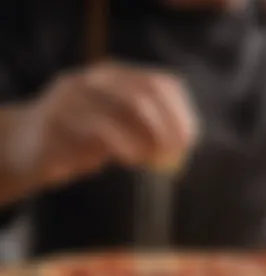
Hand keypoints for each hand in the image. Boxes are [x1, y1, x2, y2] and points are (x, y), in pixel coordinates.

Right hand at [5, 62, 197, 189]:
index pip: (161, 84)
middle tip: (177, 155)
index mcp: (115, 76)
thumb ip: (146, 131)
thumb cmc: (82, 140)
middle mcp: (95, 79)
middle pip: (145, 95)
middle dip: (168, 128)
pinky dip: (124, 147)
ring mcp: (73, 96)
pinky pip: (99, 132)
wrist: (26, 146)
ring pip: (125, 110)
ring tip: (152, 160)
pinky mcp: (56, 122)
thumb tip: (183, 145)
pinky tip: (129, 159)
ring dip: (148, 140)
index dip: (181, 113)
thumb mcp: (119, 129)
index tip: (191, 141)